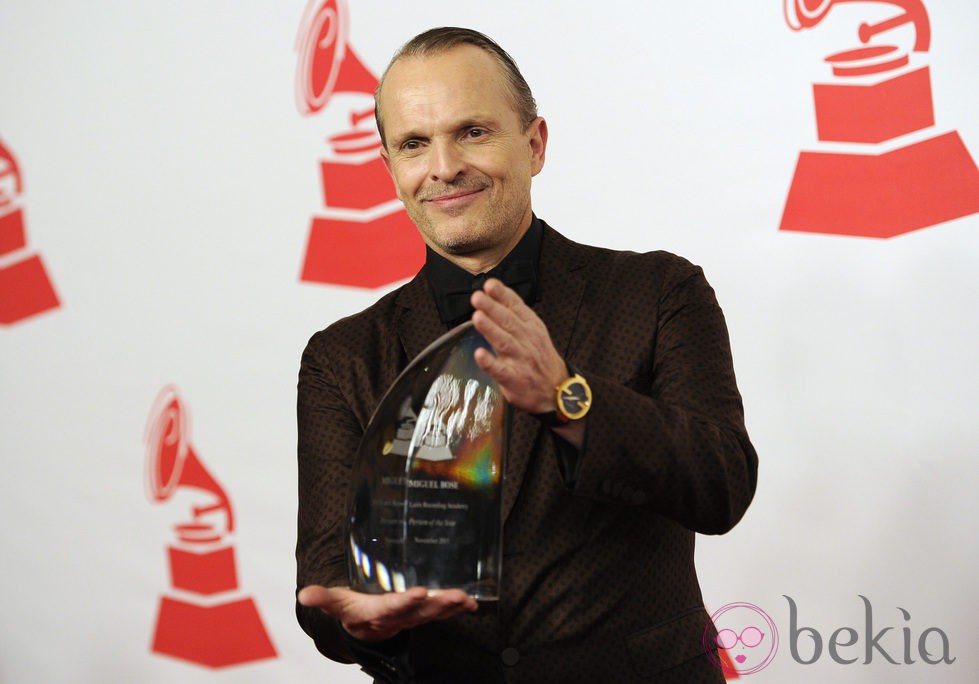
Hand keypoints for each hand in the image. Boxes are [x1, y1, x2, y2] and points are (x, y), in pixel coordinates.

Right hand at [297, 585, 477, 641]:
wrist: (362, 626)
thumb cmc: (350, 607)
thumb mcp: (335, 602)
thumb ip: (322, 597)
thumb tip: (304, 594)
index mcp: (373, 614)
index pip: (388, 609)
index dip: (403, 602)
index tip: (418, 593)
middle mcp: (394, 619)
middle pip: (416, 613)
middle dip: (435, 605)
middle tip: (452, 595)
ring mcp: (409, 619)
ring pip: (431, 615)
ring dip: (449, 607)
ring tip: (465, 598)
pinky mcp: (420, 616)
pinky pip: (439, 614)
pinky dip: (456, 609)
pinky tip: (471, 603)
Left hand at [470, 278, 566, 414]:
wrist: (556, 387)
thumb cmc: (539, 356)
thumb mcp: (534, 330)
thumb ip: (515, 313)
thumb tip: (492, 292)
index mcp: (531, 325)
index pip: (515, 306)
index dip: (502, 295)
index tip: (489, 285)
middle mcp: (526, 340)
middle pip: (508, 321)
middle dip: (492, 308)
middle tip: (477, 297)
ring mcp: (520, 359)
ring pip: (504, 341)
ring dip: (490, 329)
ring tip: (477, 318)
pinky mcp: (513, 378)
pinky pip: (500, 370)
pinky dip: (489, 362)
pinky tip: (480, 354)